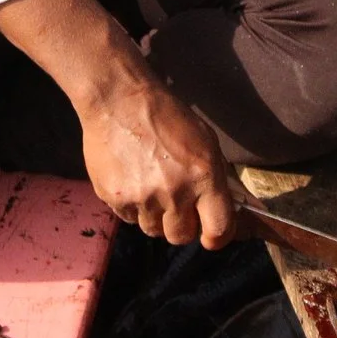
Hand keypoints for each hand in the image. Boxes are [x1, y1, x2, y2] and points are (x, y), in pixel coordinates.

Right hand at [75, 74, 238, 245]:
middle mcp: (174, 192)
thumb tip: (221, 208)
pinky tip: (132, 180)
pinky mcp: (115, 198)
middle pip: (181, 236)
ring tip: (151, 187)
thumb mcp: (205, 141)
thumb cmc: (167, 116)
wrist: (119, 100)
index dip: (216, 237)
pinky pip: (129, 218)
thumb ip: (214, 178)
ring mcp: (142, 198)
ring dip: (155, 216)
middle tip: (176, 204)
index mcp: (203, 177)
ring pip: (153, 230)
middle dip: (182, 225)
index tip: (211, 236)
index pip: (218, 229)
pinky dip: (133, 206)